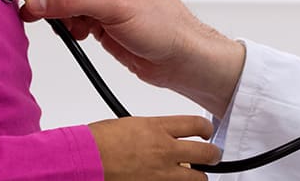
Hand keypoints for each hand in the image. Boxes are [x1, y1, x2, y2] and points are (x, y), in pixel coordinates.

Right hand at [19, 0, 245, 113]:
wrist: (179, 60)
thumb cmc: (165, 26)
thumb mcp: (116, 6)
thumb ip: (72, 0)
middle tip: (32, 11)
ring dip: (59, 13)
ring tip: (66, 26)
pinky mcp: (98, 14)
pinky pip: (68, 14)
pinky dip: (67, 25)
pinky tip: (79, 34)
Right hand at [89, 115, 219, 180]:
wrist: (85, 158)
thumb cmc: (100, 140)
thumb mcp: (132, 124)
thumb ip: (153, 131)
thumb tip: (164, 135)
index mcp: (158, 128)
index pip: (197, 125)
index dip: (207, 129)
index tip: (206, 132)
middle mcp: (165, 151)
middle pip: (207, 153)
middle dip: (213, 155)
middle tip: (212, 156)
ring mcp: (161, 174)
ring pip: (197, 178)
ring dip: (197, 176)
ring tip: (194, 175)